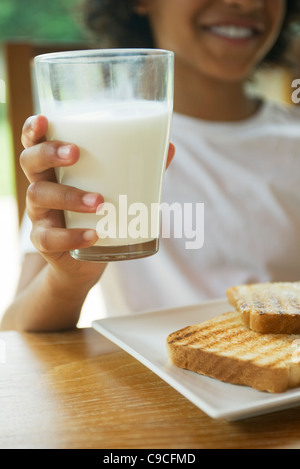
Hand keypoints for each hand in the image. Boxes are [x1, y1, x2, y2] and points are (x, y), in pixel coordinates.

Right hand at [21, 115, 174, 282]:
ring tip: (99, 202)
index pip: (35, 142)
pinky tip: (94, 235)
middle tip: (75, 154)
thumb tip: (169, 146)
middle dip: (48, 154)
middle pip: (30, 162)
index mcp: (55, 168)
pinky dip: (72, 236)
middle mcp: (42, 186)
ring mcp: (40, 215)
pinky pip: (49, 237)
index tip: (45, 120)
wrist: (86, 261)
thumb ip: (137, 169)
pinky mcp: (44, 241)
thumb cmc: (99, 215)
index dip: (33, 129)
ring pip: (39, 197)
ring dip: (69, 196)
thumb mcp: (113, 190)